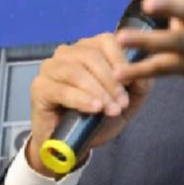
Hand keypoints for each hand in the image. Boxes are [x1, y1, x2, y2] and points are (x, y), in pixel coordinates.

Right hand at [26, 33, 153, 177]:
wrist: (72, 144)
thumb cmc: (97, 117)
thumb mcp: (126, 102)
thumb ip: (138, 86)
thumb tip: (143, 73)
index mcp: (88, 49)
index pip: (106, 40)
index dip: (120, 59)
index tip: (133, 81)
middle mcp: (67, 53)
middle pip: (91, 56)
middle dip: (111, 81)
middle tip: (123, 103)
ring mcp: (50, 68)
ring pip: (76, 71)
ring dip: (98, 91)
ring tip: (111, 109)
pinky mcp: (39, 87)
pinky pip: (62, 89)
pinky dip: (81, 99)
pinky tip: (94, 109)